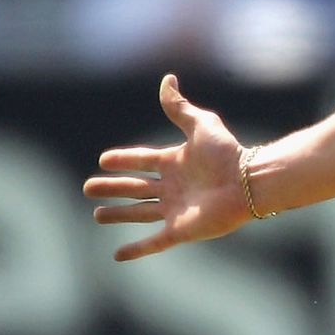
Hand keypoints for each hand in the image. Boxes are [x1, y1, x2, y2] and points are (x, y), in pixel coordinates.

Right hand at [83, 73, 250, 261]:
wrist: (247, 183)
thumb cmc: (227, 153)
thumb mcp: (200, 125)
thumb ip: (180, 106)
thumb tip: (168, 79)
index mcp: (175, 162)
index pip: (142, 160)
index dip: (124, 160)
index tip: (103, 160)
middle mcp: (173, 187)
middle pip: (135, 187)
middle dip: (112, 188)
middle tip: (88, 188)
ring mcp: (176, 209)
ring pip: (139, 213)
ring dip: (118, 214)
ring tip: (97, 215)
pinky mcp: (181, 230)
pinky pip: (154, 242)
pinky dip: (136, 249)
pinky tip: (117, 256)